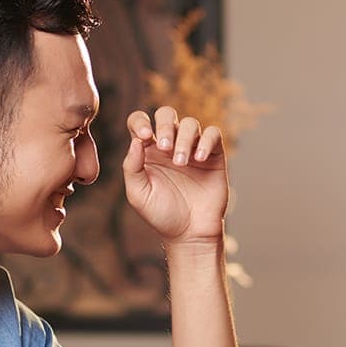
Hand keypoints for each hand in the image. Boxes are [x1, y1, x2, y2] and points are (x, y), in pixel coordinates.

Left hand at [123, 107, 228, 245]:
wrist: (190, 233)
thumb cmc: (161, 215)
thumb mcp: (138, 193)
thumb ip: (131, 166)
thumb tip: (136, 140)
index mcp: (147, 151)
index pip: (140, 121)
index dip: (141, 121)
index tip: (146, 137)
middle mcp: (170, 145)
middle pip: (166, 114)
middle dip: (166, 126)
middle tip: (165, 149)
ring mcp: (192, 149)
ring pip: (190, 123)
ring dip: (184, 139)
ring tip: (181, 163)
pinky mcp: (213, 156)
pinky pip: (213, 134)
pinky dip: (206, 142)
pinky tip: (198, 159)